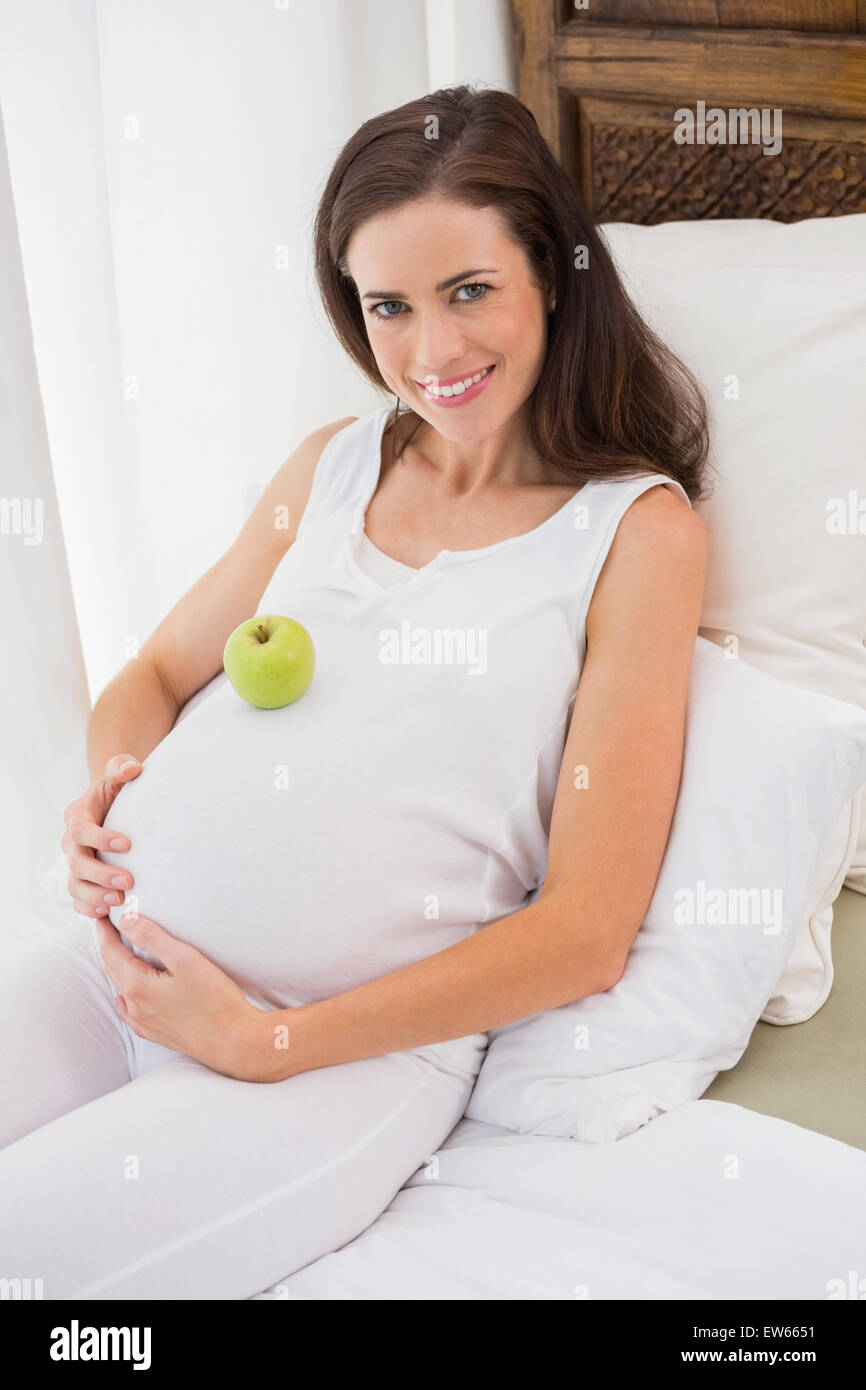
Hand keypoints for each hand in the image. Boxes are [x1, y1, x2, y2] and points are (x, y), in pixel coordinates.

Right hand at [61, 753, 141, 918]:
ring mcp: (75, 864)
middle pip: (77, 863)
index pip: (82, 830)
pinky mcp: (83, 880)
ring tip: (121, 900)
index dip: (101, 839)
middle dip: (101, 873)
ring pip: (75, 885)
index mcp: (78, 816)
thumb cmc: (118, 789)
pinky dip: (89, 908)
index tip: (128, 844)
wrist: (113, 806)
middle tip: (129, 881)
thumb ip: (122, 767)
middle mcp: (72, 843)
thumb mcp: (119, 773)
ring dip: (95, 895)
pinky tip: (108, 912)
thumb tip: (132, 768)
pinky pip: (78, 900)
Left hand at [94, 913, 265, 1080]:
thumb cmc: (214, 1000)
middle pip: (113, 970)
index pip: (111, 952)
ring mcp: (143, 1022)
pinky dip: (125, 994)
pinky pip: (130, 1011)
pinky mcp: (155, 1033)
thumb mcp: (185, 958)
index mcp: (137, 985)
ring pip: (121, 989)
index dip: (105, 932)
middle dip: (109, 947)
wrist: (232, 1041)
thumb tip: (126, 921)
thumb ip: (152, 938)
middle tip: (109, 929)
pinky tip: (128, 995)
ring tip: (120, 952)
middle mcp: (135, 1006)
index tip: (101, 917)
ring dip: (117, 969)